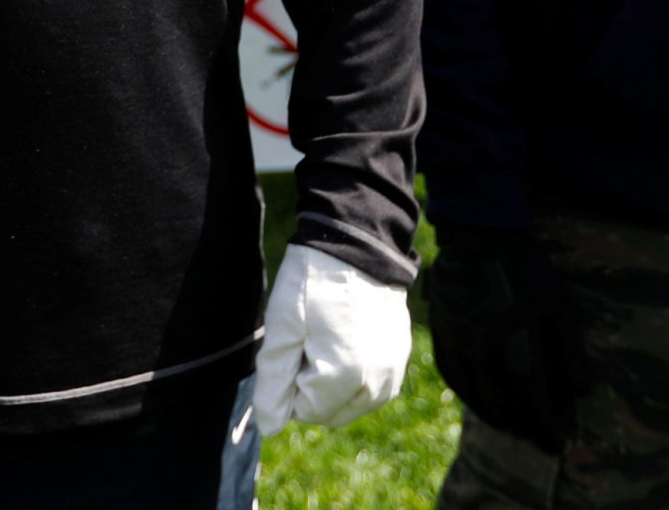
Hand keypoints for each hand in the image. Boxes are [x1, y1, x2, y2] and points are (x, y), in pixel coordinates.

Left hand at [253, 243, 413, 434]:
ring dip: (332, 385)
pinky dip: (354, 376)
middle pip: (329, 413)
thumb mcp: (282, 326)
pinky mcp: (400, 357)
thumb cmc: (313, 280)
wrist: (357, 241)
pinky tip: (344, 339)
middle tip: (306, 340)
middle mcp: (376, 383)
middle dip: (310, 387)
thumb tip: (268, 427)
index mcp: (345, 376)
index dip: (288, 380)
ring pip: (352, 405)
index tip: (292, 343)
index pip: (304, 410)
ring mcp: (393, 371)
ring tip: (325, 337)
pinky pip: (372, 388)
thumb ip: (274, 381)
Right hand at [424, 226, 584, 449]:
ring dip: (494, 415)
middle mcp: (482, 336)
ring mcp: (456, 333)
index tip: (559, 441)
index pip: (531, 389)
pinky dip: (468, 395)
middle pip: (500, 397)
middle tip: (539, 441)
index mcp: (515, 328)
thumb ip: (570, 349)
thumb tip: (581, 393)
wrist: (477, 233)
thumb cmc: (525, 267)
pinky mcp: (440, 328)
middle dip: (523, 426)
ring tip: (514, 429)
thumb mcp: (557, 302)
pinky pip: (451, 373)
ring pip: (473, 390)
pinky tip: (481, 403)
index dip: (546, 420)